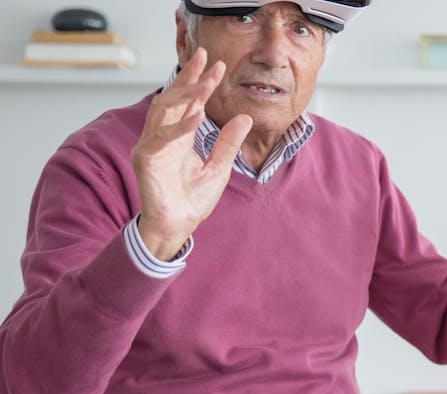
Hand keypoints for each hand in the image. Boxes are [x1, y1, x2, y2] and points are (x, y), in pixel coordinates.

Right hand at [131, 48, 252, 260]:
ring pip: (164, 110)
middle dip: (189, 77)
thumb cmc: (192, 199)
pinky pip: (161, 138)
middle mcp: (162, 136)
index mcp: (178, 136)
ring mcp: (151, 146)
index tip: (218, 66)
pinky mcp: (146, 160)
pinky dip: (179, 126)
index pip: (188, 102)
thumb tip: (244, 118)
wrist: (178, 226)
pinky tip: (197, 114)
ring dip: (186, 94)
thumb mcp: (219, 168)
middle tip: (205, 57)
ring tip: (206, 81)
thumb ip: (228, 143)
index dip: (201, 83)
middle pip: (173, 98)